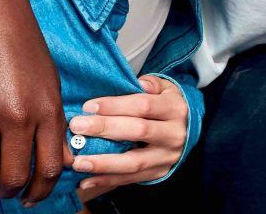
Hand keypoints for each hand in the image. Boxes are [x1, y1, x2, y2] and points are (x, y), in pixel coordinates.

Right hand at [0, 0, 64, 202]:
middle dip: (9, 188)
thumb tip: (58, 158)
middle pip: (14, 175)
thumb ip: (52, 120)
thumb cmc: (23, 46)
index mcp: (48, 109)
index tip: (32, 197)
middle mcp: (19, 115)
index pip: (51, 166)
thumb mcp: (50, 83)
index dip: (41, 189)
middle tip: (4, 186)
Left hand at [68, 75, 188, 196]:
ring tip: (78, 162)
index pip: (144, 106)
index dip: (115, 106)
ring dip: (103, 163)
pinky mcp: (159, 173)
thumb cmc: (168, 107)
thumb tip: (138, 83)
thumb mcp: (166, 89)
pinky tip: (86, 181)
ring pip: (134, 161)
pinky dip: (107, 181)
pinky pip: (131, 179)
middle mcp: (174, 134)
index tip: (89, 106)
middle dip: (105, 129)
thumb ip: (152, 84)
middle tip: (77, 127)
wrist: (188, 132)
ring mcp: (167, 156)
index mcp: (175, 109)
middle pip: (138, 131)